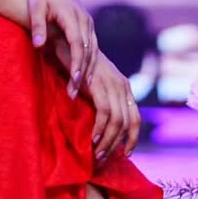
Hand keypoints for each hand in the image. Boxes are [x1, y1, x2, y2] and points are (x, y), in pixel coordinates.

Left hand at [27, 0, 96, 91]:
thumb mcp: (35, 7)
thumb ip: (38, 26)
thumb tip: (38, 45)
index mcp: (72, 16)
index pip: (78, 44)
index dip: (77, 64)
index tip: (75, 81)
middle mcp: (84, 21)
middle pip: (88, 52)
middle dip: (83, 74)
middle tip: (74, 94)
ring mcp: (88, 23)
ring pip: (94, 51)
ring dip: (88, 71)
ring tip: (80, 91)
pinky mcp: (88, 25)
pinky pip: (93, 48)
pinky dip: (90, 63)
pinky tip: (85, 78)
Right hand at [51, 46, 140, 162]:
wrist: (62, 38)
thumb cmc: (72, 63)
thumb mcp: (91, 84)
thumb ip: (98, 99)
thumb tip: (98, 126)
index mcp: (123, 86)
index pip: (135, 118)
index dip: (132, 138)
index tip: (124, 154)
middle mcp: (122, 85)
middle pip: (129, 123)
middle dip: (117, 145)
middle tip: (103, 160)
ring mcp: (112, 83)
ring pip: (118, 121)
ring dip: (108, 142)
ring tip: (97, 155)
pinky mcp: (99, 83)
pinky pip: (105, 113)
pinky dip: (100, 129)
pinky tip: (91, 140)